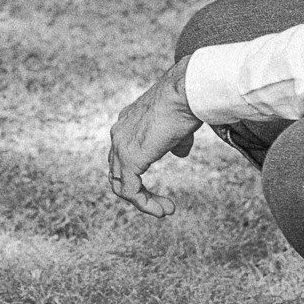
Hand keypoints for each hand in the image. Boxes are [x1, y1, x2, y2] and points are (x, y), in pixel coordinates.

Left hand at [106, 56, 200, 217]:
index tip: (159, 187)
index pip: (122, 156)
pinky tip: (162, 210)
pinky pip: (130, 190)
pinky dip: (144, 203)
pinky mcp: (129, 158)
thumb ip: (175, 142)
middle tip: (162, 204)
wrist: (185, 92)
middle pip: (117, 172)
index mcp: (127, 122)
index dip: (137, 176)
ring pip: (121, 184)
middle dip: (139, 191)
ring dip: (143, 201)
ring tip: (164, 211)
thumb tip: (180, 154)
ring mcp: (121, 146)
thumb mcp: (179, 125)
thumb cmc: (186, 102)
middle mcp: (119, 133)